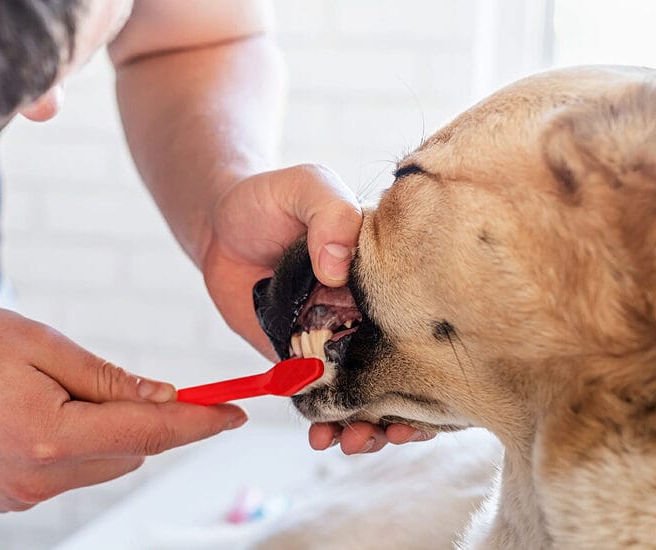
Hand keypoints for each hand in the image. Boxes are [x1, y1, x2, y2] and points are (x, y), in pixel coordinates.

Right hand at [0, 304, 245, 511]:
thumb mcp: (37, 344)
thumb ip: (107, 379)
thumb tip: (163, 400)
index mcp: (50, 435)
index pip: (149, 434)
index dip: (199, 423)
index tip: (237, 412)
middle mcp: (39, 479)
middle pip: (129, 452)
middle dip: (141, 418)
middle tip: (112, 378)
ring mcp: (21, 496)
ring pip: (100, 463)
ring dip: (104, 431)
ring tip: (48, 389)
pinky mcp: (7, 498)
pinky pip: (66, 473)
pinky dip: (72, 444)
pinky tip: (30, 413)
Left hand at [201, 163, 430, 452]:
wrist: (218, 224)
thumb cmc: (269, 198)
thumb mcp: (305, 186)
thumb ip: (328, 213)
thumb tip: (338, 264)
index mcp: (385, 276)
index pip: (426, 322)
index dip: (436, 361)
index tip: (435, 391)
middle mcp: (367, 313)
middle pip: (402, 369)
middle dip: (407, 410)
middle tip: (394, 431)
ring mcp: (334, 341)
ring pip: (364, 394)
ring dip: (367, 426)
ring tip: (353, 441)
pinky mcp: (298, 360)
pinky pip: (318, 398)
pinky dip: (324, 422)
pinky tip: (319, 436)